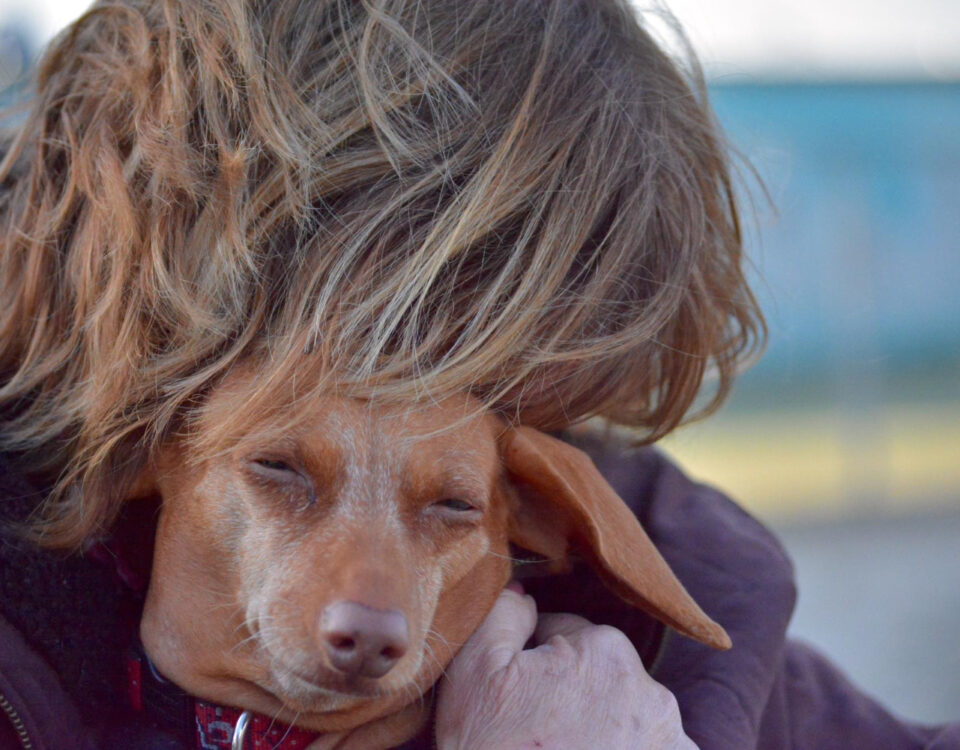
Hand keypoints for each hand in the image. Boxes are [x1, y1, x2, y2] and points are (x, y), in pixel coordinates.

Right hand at [435, 584, 697, 749]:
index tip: (520, 700)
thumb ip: (503, 611)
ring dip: (608, 730)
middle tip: (539, 734)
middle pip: (602, 677)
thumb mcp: (473, 670)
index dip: (536, 664)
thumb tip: (524, 594)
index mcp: (605, 651)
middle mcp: (652, 693)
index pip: (568, 636)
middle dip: (573, 695)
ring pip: (628, 716)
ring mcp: (669, 744)